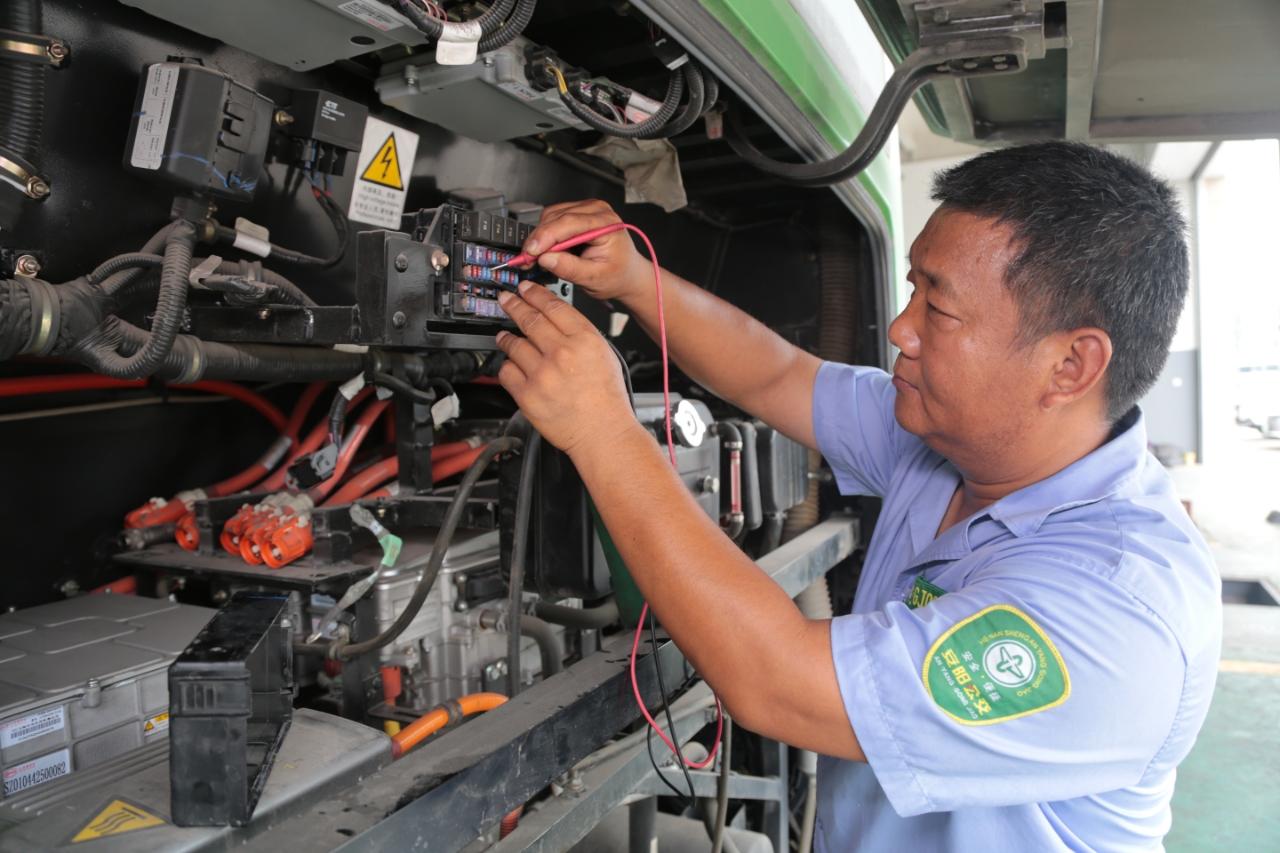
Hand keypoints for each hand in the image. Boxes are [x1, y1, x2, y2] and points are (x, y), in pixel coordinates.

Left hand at [495, 281, 637, 454]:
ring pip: (514, 344)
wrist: (602, 433)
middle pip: (529, 319)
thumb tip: (553, 316)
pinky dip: (507, 366)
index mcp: (584, 340)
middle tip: (506, 300)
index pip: (552, 306)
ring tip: (505, 336)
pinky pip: (506, 371)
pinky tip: (513, 366)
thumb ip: (578, 333)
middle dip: (514, 305)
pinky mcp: (527, 395)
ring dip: (507, 338)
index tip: (525, 289)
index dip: (534, 294)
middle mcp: (562, 353)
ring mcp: (542, 374)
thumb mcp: (603, 354)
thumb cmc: (606, 399)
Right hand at [523, 200, 649, 301]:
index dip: (545, 237)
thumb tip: (545, 258)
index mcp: (605, 224)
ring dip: (540, 237)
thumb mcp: (594, 278)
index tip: (531, 252)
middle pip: (556, 217)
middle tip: (528, 260)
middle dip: (538, 240)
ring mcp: (587, 209)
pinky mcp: (577, 213)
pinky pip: (553, 218)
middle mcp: (596, 210)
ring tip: (538, 258)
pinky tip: (547, 250)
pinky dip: (545, 235)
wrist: (627, 274)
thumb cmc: (618, 275)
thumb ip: (569, 268)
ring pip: (550, 216)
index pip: (568, 223)